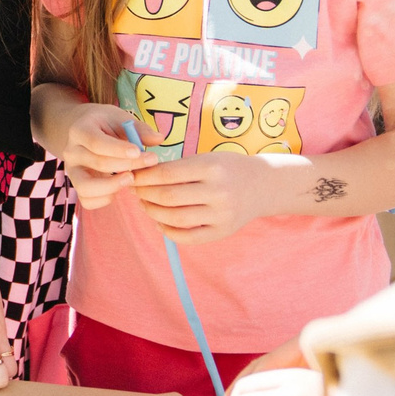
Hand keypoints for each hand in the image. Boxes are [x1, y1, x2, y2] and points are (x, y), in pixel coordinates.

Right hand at [60, 103, 150, 208]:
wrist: (85, 132)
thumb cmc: (106, 125)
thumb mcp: (120, 119)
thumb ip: (139, 129)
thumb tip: (159, 139)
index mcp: (79, 130)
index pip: (96, 143)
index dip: (118, 150)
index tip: (139, 151)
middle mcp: (71, 152)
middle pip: (98, 163)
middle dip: (128, 165)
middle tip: (151, 161)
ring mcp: (72, 171)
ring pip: (87, 187)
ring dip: (114, 186)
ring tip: (132, 178)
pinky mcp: (77, 187)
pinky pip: (88, 201)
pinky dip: (106, 198)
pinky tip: (119, 186)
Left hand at [130, 148, 273, 244]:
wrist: (262, 185)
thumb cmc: (227, 168)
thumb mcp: (206, 158)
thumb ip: (177, 168)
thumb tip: (140, 176)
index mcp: (211, 168)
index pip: (168, 174)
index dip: (144, 177)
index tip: (132, 176)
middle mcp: (218, 192)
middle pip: (169, 197)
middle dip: (145, 194)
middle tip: (135, 191)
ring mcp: (221, 214)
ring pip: (175, 218)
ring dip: (153, 212)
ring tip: (146, 205)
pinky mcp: (222, 232)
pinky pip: (188, 237)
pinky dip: (168, 231)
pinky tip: (160, 222)